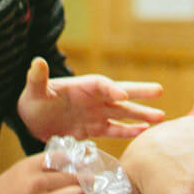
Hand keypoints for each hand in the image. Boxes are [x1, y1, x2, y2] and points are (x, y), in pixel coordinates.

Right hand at [0, 152, 87, 193]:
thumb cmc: (7, 192)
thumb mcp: (21, 170)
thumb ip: (47, 166)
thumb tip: (80, 165)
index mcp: (30, 166)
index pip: (67, 157)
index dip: (78, 163)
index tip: (81, 168)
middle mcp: (36, 184)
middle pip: (77, 178)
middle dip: (83, 182)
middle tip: (81, 185)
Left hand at [17, 57, 165, 141]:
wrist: (32, 121)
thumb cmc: (34, 100)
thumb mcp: (34, 89)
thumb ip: (38, 78)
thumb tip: (37, 61)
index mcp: (84, 85)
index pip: (102, 85)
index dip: (113, 88)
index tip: (123, 94)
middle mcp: (95, 98)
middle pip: (121, 94)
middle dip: (140, 93)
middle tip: (159, 91)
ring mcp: (97, 114)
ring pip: (123, 113)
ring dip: (141, 115)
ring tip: (160, 117)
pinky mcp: (95, 130)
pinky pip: (115, 130)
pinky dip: (129, 131)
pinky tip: (143, 132)